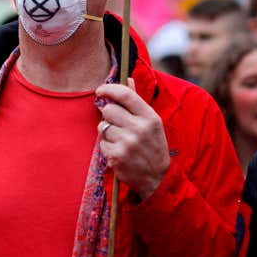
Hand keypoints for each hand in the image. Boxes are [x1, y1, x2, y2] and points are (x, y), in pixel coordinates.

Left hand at [94, 78, 169, 200]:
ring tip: (120, 140)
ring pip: (102, 127)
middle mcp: (139, 129)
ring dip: (107, 132)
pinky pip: (101, 143)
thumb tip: (127, 78)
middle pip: (109, 110)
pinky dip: (107, 147)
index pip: (124, 95)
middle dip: (108, 115)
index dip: (109, 89)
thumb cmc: (152, 146)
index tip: (100, 90)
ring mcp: (127, 143)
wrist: (156, 178)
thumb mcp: (151, 122)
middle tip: (115, 122)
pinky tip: (118, 152)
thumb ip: (137, 100)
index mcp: (149, 117)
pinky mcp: (116, 157)